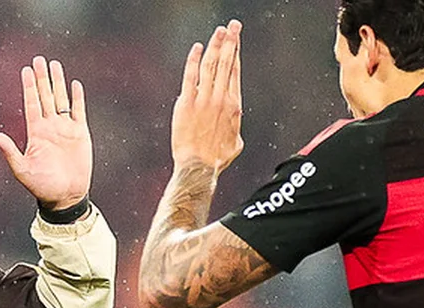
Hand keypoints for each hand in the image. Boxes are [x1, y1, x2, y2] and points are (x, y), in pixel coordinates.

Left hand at [0, 57, 92, 210]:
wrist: (65, 196)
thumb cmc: (42, 186)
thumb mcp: (22, 169)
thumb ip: (10, 152)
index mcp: (35, 132)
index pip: (31, 104)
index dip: (29, 87)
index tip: (26, 70)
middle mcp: (49, 127)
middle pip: (45, 96)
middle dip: (42, 78)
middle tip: (39, 59)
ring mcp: (65, 129)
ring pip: (60, 99)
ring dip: (58, 82)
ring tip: (55, 64)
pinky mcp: (80, 134)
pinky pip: (78, 111)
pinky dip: (77, 98)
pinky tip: (75, 84)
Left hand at [171, 20, 243, 174]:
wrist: (198, 166)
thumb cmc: (216, 158)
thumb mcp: (236, 143)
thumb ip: (235, 126)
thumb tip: (235, 120)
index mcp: (233, 105)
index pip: (235, 72)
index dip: (236, 53)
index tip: (236, 40)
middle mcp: (220, 98)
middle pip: (226, 63)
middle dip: (231, 41)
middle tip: (233, 26)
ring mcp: (204, 99)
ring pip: (211, 65)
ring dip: (216, 45)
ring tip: (220, 30)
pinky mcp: (187, 103)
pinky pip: (191, 76)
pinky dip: (194, 60)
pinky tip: (197, 47)